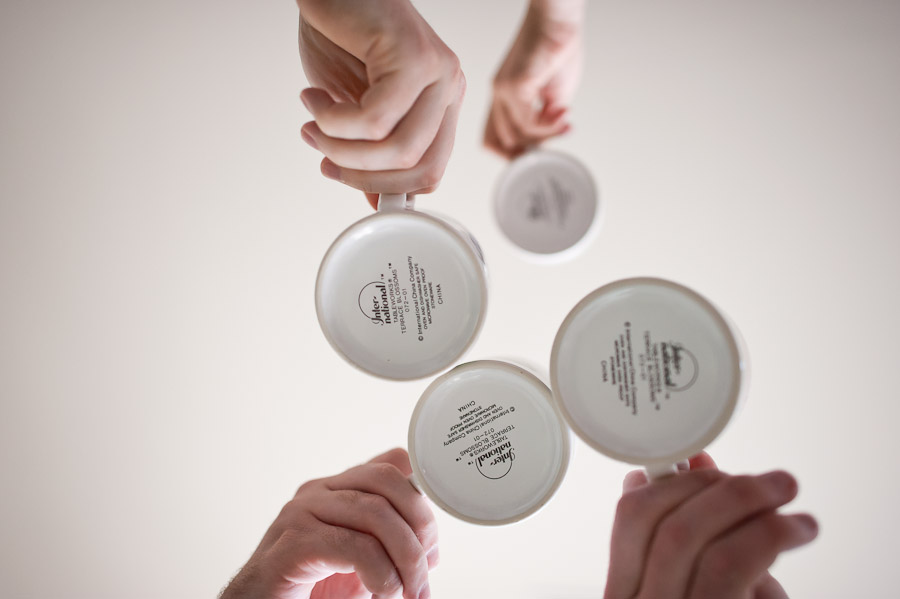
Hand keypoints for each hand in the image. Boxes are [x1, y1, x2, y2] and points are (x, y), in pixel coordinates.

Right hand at [221, 448, 437, 598]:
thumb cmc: (306, 593)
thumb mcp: (357, 564)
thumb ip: (385, 545)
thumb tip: (431, 549)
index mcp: (336, 491)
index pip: (390, 464)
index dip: (422, 496)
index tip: (433, 542)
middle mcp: (317, 494)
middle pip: (386, 481)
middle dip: (420, 524)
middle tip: (427, 569)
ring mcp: (300, 514)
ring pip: (374, 513)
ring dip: (405, 557)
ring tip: (410, 591)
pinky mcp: (291, 545)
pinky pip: (352, 546)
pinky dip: (379, 573)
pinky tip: (382, 592)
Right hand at [297, 0, 465, 208]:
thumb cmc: (339, 34)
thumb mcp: (352, 106)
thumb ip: (368, 152)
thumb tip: (373, 202)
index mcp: (439, 104)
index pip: (430, 171)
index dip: (387, 188)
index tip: (342, 177)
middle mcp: (446, 89)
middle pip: (422, 169)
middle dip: (361, 176)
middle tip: (323, 158)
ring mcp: (437, 73)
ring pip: (398, 149)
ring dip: (342, 149)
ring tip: (313, 125)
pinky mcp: (415, 57)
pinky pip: (374, 120)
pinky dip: (335, 122)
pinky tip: (315, 100)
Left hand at [484, 0, 583, 157]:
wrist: (559, 21)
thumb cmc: (558, 50)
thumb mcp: (553, 96)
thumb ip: (545, 122)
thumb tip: (544, 143)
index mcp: (503, 96)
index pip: (493, 136)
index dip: (512, 154)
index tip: (539, 154)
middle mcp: (497, 94)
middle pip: (496, 142)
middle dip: (529, 151)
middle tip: (554, 142)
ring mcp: (502, 89)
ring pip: (514, 135)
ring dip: (545, 137)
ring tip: (566, 123)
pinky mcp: (514, 85)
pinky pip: (526, 122)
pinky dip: (548, 126)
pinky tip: (563, 114)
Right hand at [604, 454, 818, 598]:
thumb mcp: (708, 590)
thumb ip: (701, 538)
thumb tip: (697, 468)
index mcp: (628, 598)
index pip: (630, 519)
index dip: (672, 479)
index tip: (708, 466)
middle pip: (661, 520)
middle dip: (718, 485)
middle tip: (767, 481)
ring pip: (689, 534)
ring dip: (747, 500)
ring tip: (788, 498)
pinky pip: (730, 564)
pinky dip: (767, 532)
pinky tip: (795, 528)